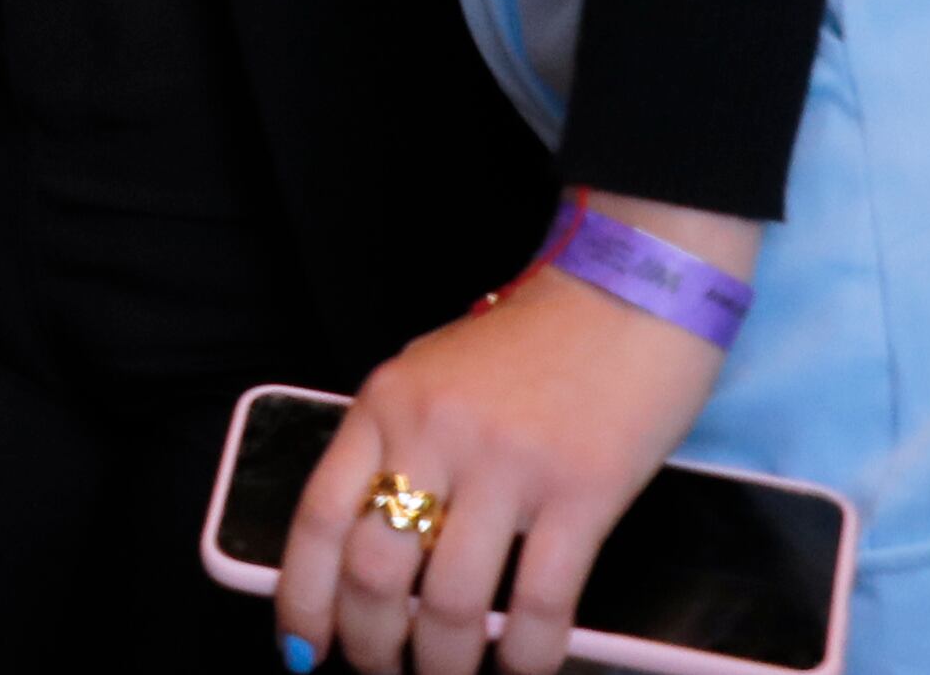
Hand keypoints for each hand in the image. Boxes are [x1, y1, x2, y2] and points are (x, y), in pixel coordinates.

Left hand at [275, 198, 752, 674]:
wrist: (630, 292)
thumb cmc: (530, 344)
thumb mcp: (431, 376)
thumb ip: (397, 447)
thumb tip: (364, 544)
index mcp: (385, 405)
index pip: (318, 517)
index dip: (301, 596)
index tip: (299, 648)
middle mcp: (433, 435)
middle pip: (375, 571)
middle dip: (370, 644)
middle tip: (379, 674)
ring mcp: (507, 466)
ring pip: (451, 601)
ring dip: (443, 663)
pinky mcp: (581, 494)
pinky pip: (539, 602)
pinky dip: (525, 655)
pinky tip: (520, 672)